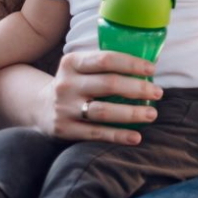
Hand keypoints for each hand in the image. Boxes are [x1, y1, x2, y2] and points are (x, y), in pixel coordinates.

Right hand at [40, 51, 162, 144]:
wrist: (38, 106)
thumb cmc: (75, 83)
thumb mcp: (81, 67)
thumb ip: (106, 65)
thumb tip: (150, 66)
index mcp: (72, 62)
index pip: (106, 59)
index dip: (131, 64)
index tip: (152, 69)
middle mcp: (66, 84)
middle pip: (108, 84)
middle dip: (137, 89)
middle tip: (158, 93)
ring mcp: (64, 108)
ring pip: (103, 111)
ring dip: (131, 113)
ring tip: (152, 114)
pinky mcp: (64, 129)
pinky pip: (96, 133)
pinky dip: (118, 135)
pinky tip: (136, 137)